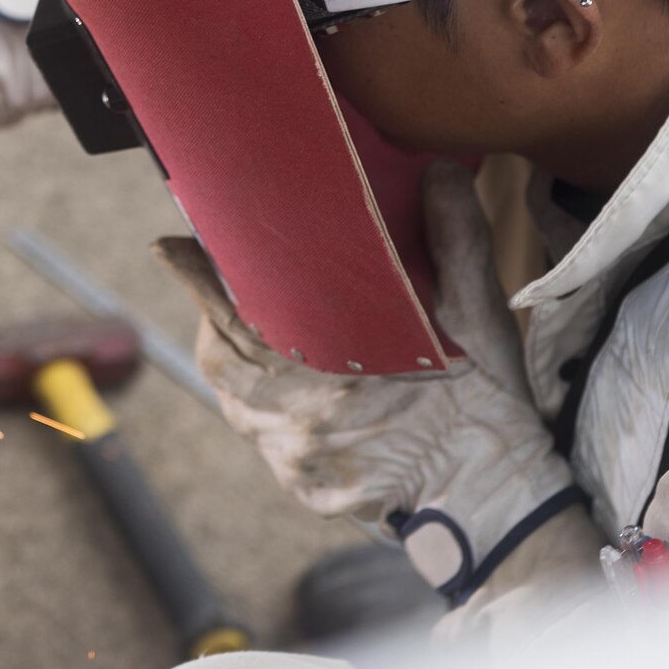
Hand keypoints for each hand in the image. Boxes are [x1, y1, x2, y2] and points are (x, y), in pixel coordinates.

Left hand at [164, 160, 584, 602]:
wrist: (498, 499)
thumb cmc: (488, 404)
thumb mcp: (480, 315)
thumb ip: (454, 238)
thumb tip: (438, 169)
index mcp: (332, 369)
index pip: (236, 313)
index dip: (201, 278)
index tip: (170, 246)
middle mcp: (299, 418)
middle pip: (221, 356)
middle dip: (214, 313)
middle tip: (217, 275)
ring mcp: (295, 457)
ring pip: (235, 397)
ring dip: (233, 357)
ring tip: (250, 322)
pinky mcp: (301, 485)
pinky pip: (261, 436)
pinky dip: (260, 404)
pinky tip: (282, 380)